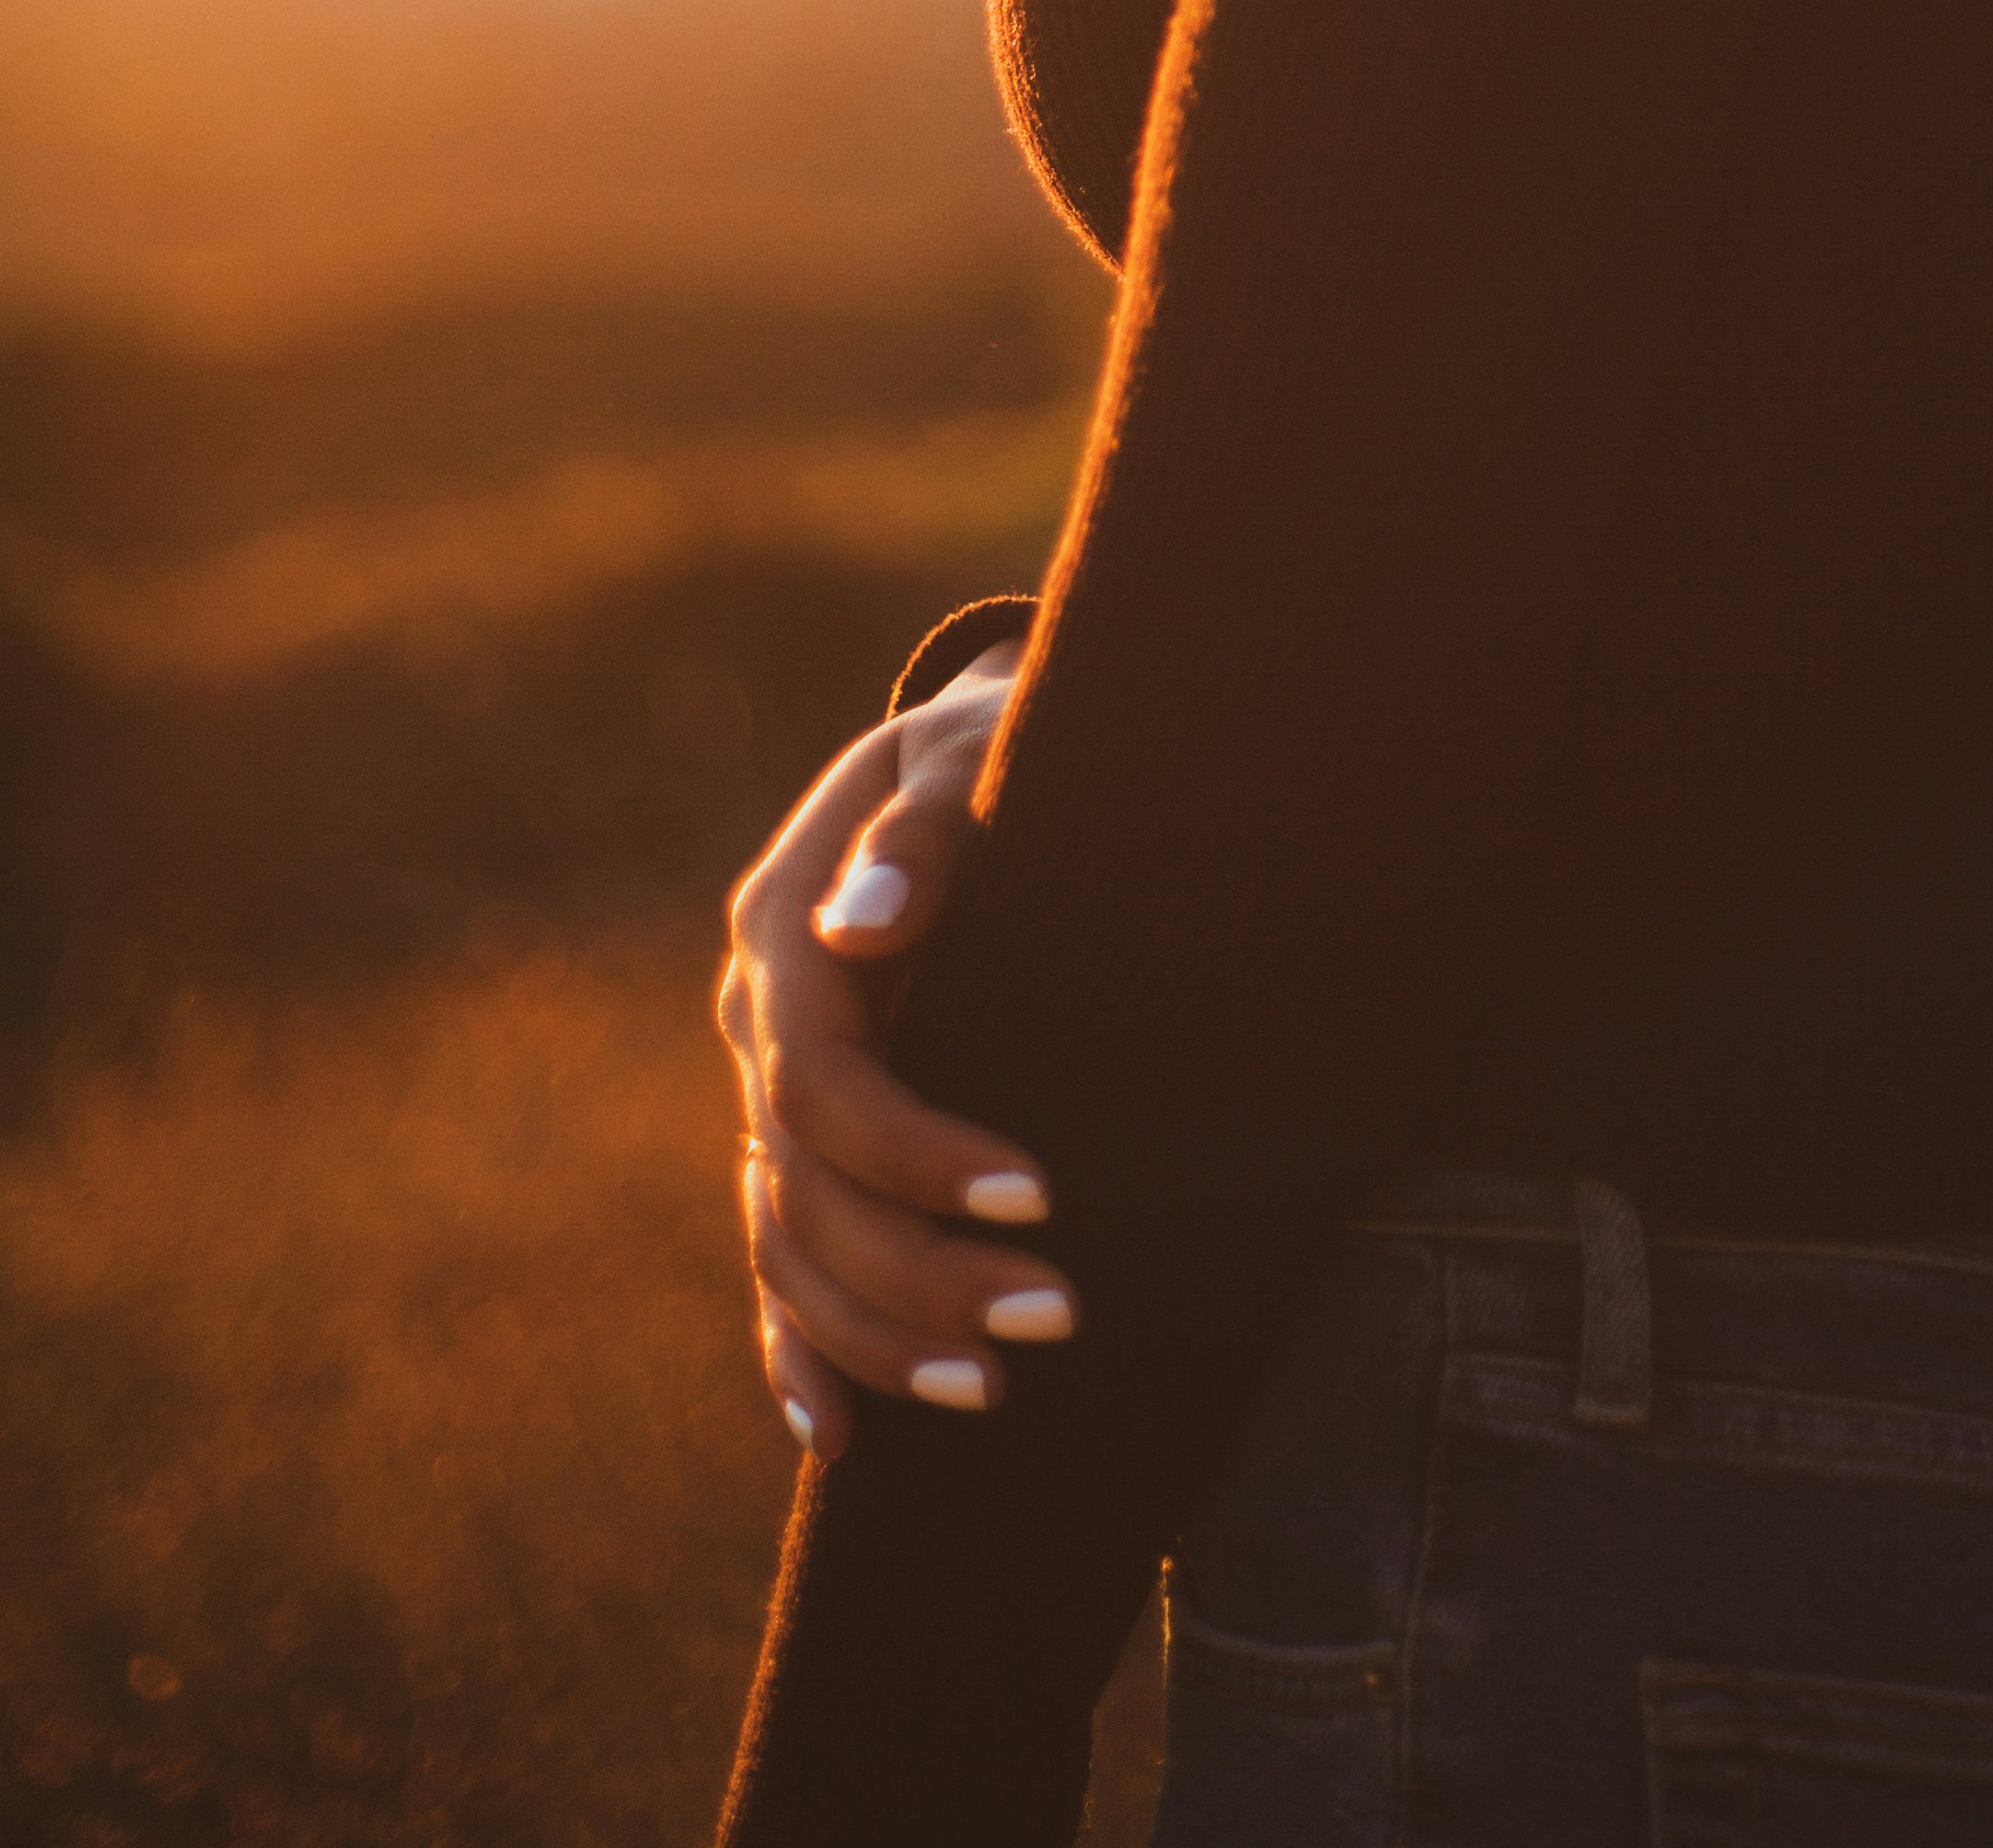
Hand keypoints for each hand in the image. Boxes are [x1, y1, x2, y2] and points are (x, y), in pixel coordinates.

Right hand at [717, 648, 1068, 1459]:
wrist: (974, 749)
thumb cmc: (994, 744)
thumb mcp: (973, 750)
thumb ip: (925, 832)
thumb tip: (857, 929)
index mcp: (780, 930)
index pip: (822, 1082)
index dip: (916, 1151)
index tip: (1038, 1192)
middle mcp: (755, 1023)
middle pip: (803, 1189)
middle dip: (919, 1271)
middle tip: (1053, 1318)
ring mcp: (765, 1088)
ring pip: (785, 1244)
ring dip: (876, 1333)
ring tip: (988, 1393)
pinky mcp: (797, 1137)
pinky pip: (775, 1260)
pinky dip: (799, 1350)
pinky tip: (842, 1432)